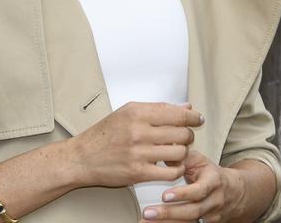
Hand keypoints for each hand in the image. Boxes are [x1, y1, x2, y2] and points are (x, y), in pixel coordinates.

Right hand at [67, 102, 202, 187]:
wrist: (82, 158)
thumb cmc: (105, 134)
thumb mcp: (127, 113)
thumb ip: (158, 109)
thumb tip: (187, 107)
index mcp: (136, 112)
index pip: (176, 113)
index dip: (192, 117)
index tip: (198, 119)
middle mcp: (138, 131)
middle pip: (181, 133)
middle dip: (188, 136)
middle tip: (184, 138)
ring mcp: (138, 153)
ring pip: (179, 152)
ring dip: (182, 153)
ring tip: (176, 152)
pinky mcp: (138, 173)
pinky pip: (170, 172)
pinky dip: (176, 169)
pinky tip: (171, 166)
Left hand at [141, 150, 246, 221]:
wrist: (234, 192)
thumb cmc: (211, 174)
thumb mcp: (200, 161)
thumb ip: (182, 159)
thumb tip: (161, 155)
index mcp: (213, 181)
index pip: (199, 190)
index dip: (182, 194)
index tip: (164, 196)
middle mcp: (214, 201)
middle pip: (193, 211)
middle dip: (169, 213)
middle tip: (148, 213)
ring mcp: (212, 215)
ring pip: (190, 222)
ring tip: (147, 222)